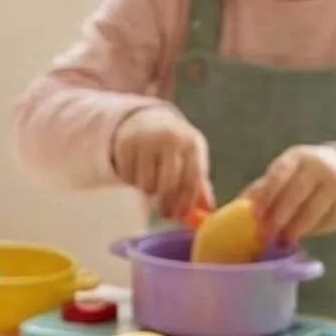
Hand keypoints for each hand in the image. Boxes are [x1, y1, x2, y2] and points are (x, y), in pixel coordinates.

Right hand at [111, 106, 212, 222]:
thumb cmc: (176, 147)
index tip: (180, 216)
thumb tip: (209, 210)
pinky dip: (133, 181)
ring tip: (152, 181)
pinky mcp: (126, 144)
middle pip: (168, 186)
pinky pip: (129, 178)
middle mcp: (170, 139)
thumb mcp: (192, 158)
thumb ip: (200, 184)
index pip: (191, 180)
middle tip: (165, 213)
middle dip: (166, 205)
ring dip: (149, 191)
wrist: (149, 119)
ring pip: (147, 185)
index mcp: (192, 143)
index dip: (186, 203)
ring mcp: (147, 140)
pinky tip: (138, 170)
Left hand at [249, 145, 335, 246]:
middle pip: (296, 194)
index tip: (255, 215)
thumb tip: (236, 207)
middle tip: (265, 235)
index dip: (266, 195)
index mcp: (297, 157)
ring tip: (281, 242)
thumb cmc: (304, 176)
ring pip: (312, 212)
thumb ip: (263, 188)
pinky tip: (302, 236)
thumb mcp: (285, 174)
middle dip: (278, 217)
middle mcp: (319, 166)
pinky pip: (327, 222)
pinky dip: (312, 231)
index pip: (279, 174)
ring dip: (295, 229)